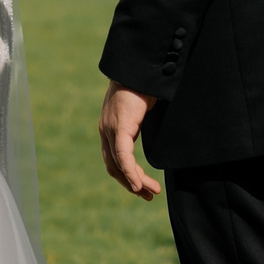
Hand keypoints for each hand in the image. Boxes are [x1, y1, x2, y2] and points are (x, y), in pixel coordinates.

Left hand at [99, 82, 159, 198]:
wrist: (139, 67)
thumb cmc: (144, 84)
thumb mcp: (143, 109)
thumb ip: (143, 124)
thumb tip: (157, 132)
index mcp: (110, 127)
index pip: (113, 160)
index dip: (126, 176)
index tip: (141, 188)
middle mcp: (106, 130)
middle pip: (114, 167)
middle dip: (131, 184)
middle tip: (149, 196)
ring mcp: (110, 129)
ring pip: (119, 165)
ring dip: (135, 183)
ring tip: (152, 193)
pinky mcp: (119, 127)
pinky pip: (123, 156)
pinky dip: (131, 173)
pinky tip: (139, 185)